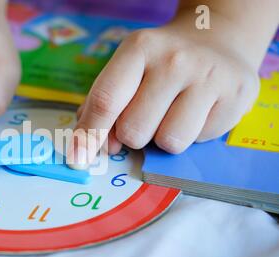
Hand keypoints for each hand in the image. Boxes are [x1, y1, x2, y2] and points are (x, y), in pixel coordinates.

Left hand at [68, 11, 260, 168]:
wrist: (216, 39)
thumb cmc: (160, 63)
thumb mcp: (127, 70)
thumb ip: (102, 105)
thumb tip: (89, 146)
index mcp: (139, 48)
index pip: (106, 100)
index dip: (89, 135)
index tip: (78, 159)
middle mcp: (175, 60)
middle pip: (134, 131)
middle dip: (134, 134)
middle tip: (147, 115)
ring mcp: (210, 77)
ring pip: (169, 143)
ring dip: (164, 137)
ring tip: (174, 112)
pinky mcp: (237, 96)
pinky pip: (199, 141)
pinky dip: (193, 133)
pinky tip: (199, 110)